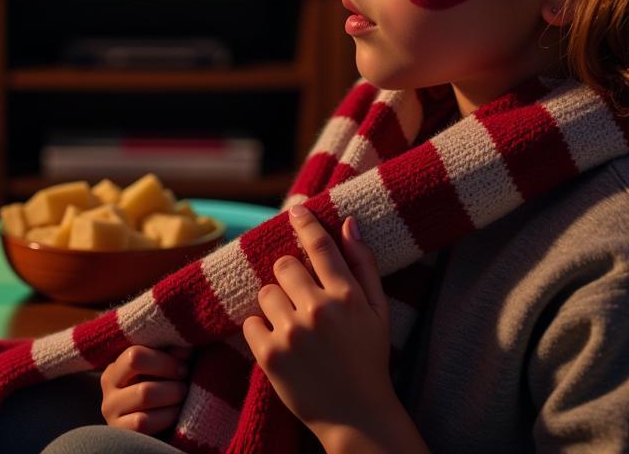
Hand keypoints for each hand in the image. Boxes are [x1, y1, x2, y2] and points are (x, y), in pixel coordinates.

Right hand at [99, 344, 190, 434]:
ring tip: (182, 396)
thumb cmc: (160, 388)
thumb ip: (172, 354)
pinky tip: (175, 414)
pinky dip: (165, 416)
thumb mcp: (162, 368)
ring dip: (171, 396)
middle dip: (170, 380)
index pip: (135, 355)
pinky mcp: (119, 432)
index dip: (164, 360)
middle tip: (184, 384)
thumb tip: (186, 346)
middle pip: (141, 376)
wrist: (154, 423)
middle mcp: (108, 388)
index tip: (184, 367)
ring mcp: (111, 412)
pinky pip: (143, 422)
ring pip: (144, 397)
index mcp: (116, 367)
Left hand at [242, 205, 417, 450]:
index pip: (319, 245)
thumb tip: (348, 222)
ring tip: (293, 326)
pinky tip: (281, 344)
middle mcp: (317, 310)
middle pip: (283, 265)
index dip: (305, 223)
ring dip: (275, 303)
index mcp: (346, 297)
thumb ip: (363, 264)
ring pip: (265, 292)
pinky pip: (250, 322)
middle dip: (289, 276)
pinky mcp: (269, 355)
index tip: (295, 210)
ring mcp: (291, 333)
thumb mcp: (378, 311)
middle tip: (301, 297)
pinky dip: (260, 329)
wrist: (356, 417)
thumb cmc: (368, 359)